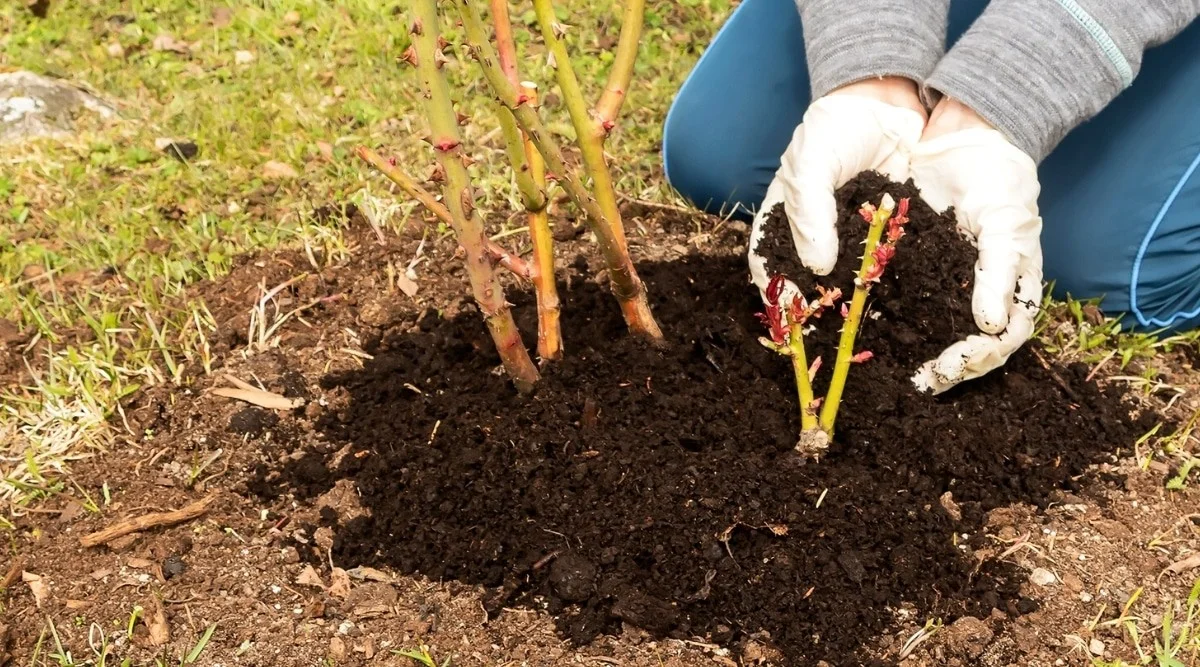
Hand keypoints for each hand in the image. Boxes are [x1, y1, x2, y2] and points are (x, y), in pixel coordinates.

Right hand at [748, 78, 926, 302]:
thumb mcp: (811, 164)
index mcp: (784, 214)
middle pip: (805, 277)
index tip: (791, 314)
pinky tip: (894, 300)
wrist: (888, 98)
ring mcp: (849, 233)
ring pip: (844, 275)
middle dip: (813, 304)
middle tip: (827, 329)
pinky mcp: (883, 230)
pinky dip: (882, 280)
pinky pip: (880, 261)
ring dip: (849, 298)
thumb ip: (810, 214)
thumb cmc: (835, 126)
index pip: (766, 262)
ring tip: (859, 324)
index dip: (774, 290)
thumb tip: (817, 267)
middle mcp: (814, 230)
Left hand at [909, 99, 1043, 393]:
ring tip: (895, 371)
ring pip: (938, 331)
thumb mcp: (1006, 221)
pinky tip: (869, 334)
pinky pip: (907, 302)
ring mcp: (950, 282)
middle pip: (969, 347)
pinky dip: (893, 322)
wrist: (966, 136)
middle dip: (947, 368)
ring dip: (919, 353)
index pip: (999, 341)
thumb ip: (1000, 272)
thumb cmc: (999, 178)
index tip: (945, 370)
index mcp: (1009, 287)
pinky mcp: (918, 268)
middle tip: (919, 381)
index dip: (975, 360)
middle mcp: (981, 292)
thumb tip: (991, 327)